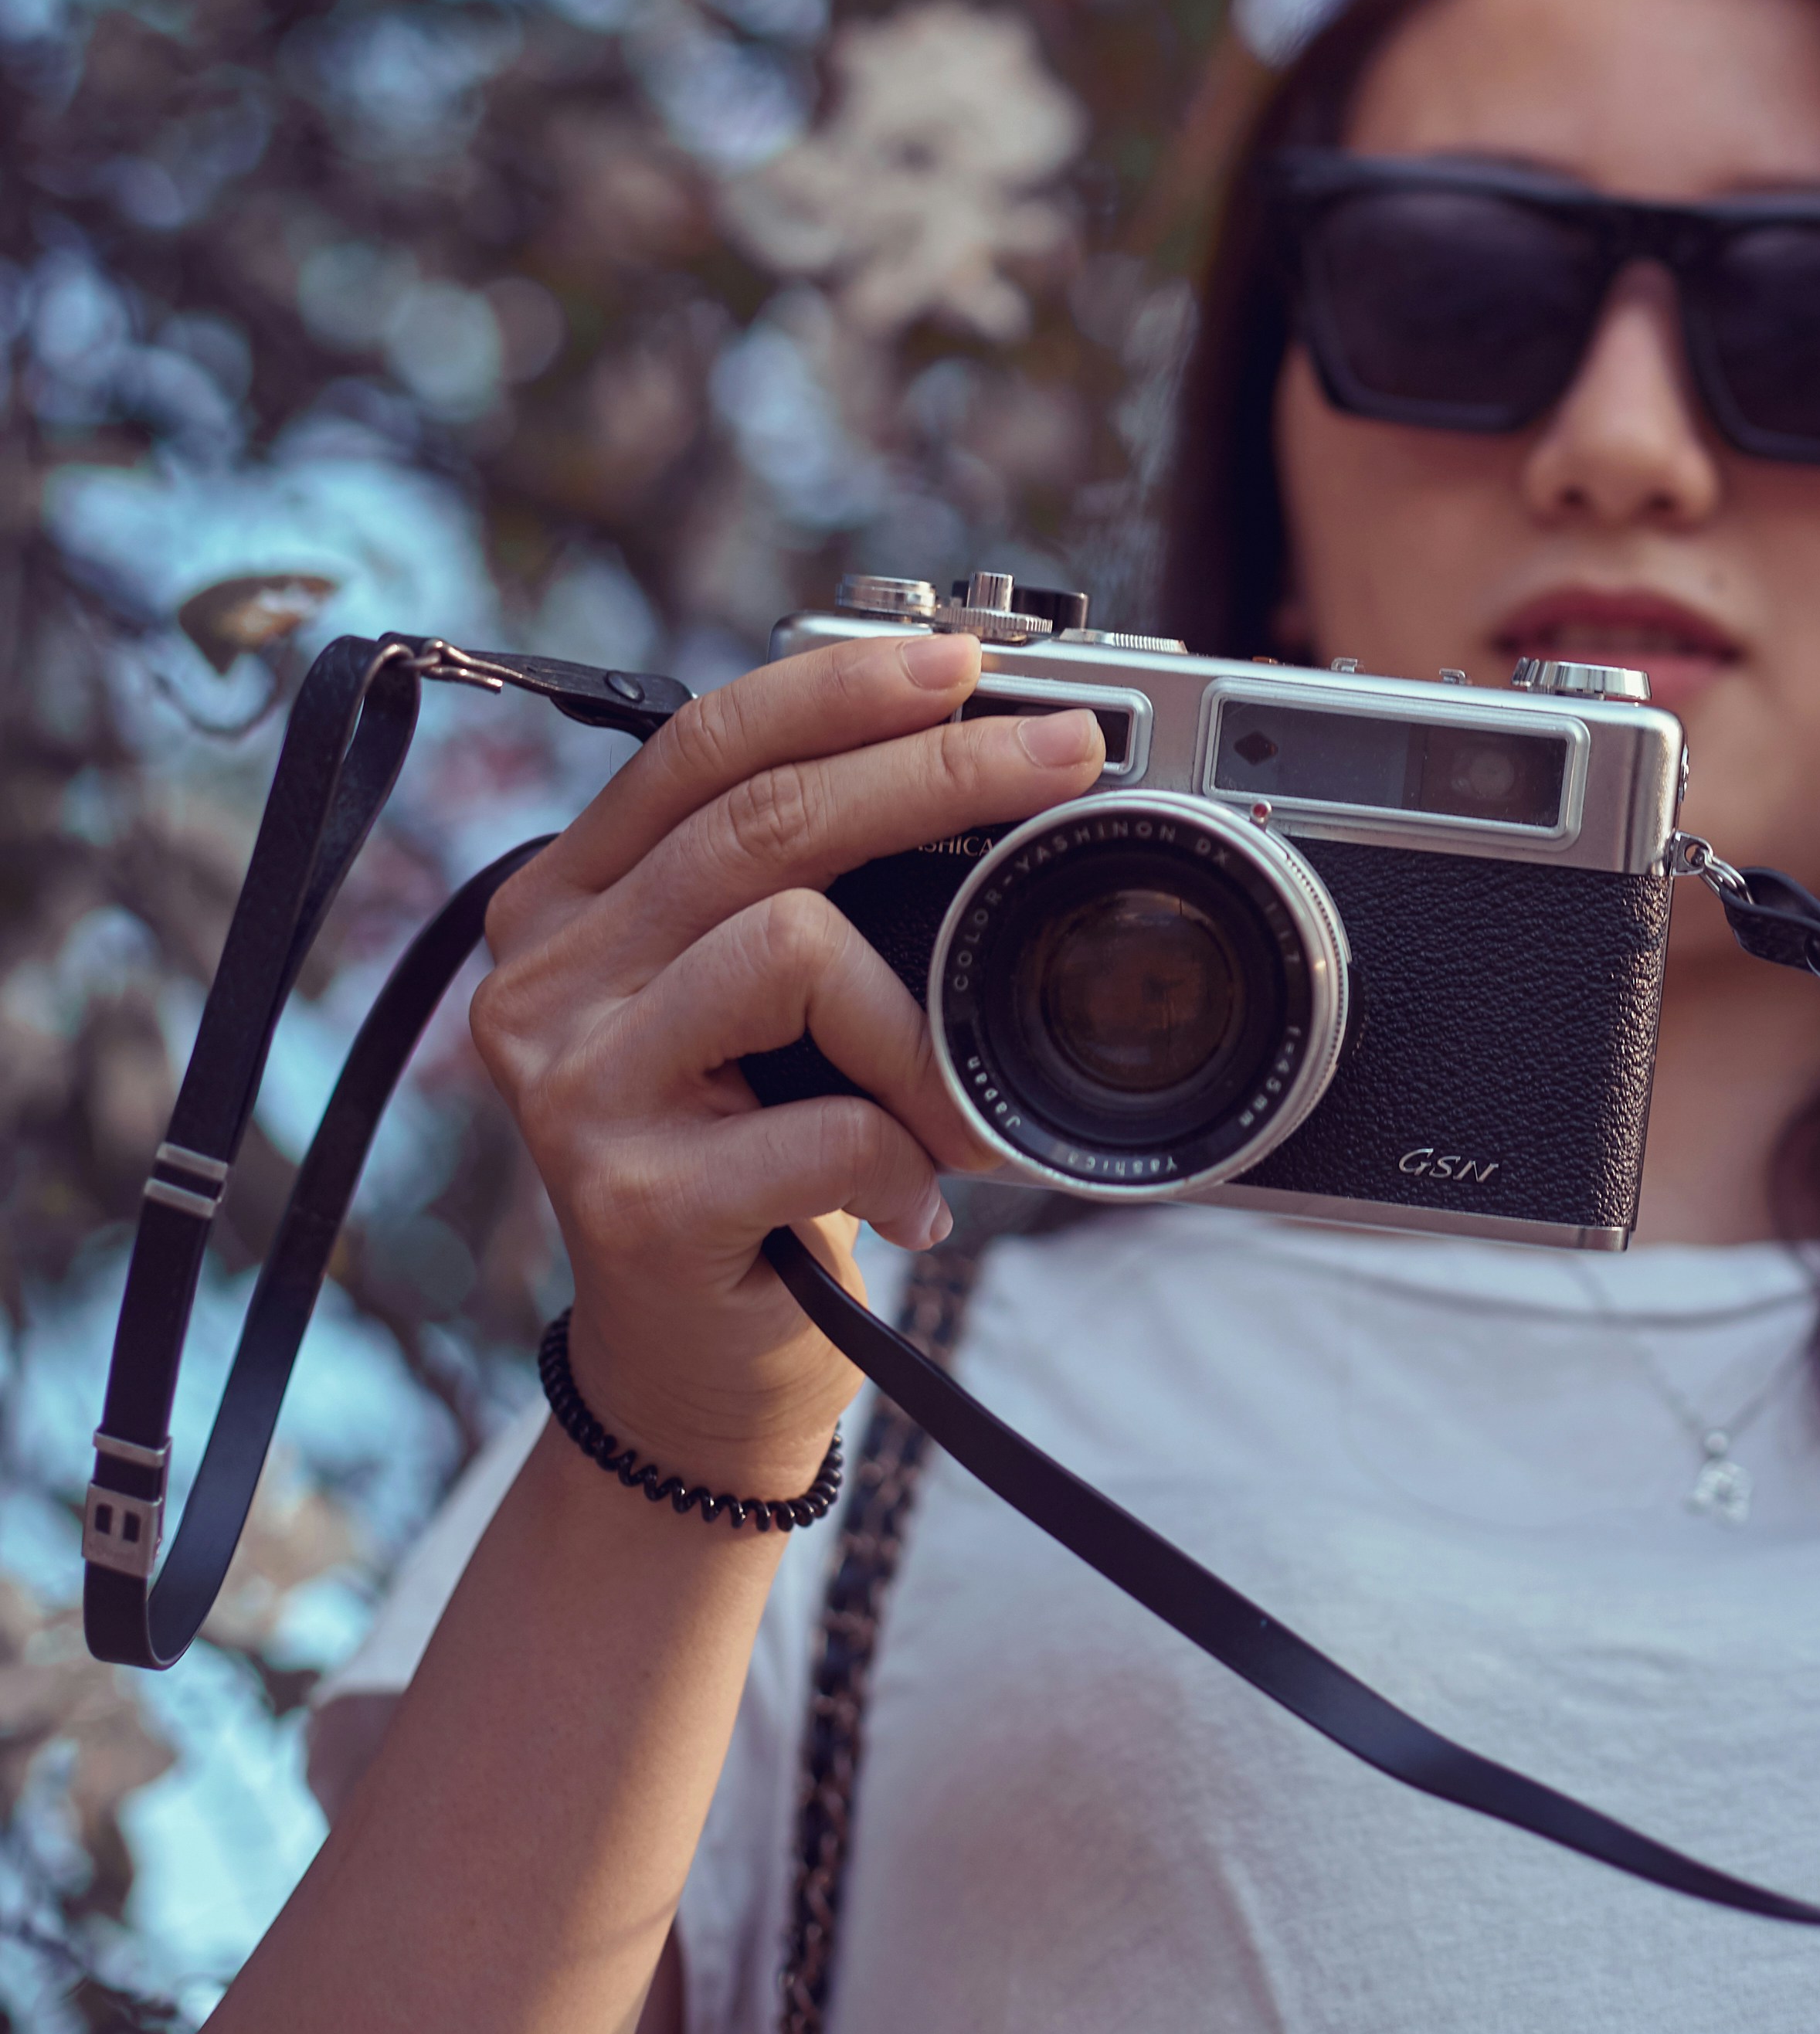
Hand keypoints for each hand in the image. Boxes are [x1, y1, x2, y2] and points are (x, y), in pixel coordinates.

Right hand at [470, 629, 1101, 1499]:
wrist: (691, 1371)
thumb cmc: (748, 1162)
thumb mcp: (754, 1002)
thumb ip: (796, 886)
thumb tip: (973, 753)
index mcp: (570, 900)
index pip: (701, 745)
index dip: (838, 688)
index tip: (964, 662)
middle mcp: (545, 976)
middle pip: (761, 820)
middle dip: (933, 771)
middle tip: (1060, 756)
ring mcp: (576, 1085)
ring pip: (790, 945)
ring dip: (913, 1026)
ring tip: (939, 1101)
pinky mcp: (630, 1197)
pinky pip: (824, 1121)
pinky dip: (903, 1155)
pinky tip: (910, 1199)